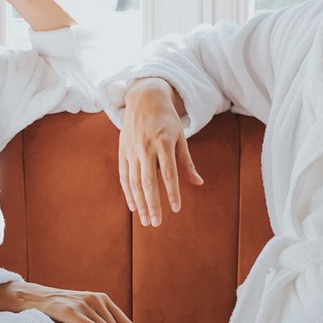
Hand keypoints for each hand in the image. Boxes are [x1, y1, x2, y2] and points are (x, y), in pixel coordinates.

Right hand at [119, 78, 203, 227]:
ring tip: (145, 220)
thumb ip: (187, 162)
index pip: (168, 173)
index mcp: (164, 142)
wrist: (144, 98)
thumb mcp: (181, 137)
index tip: (176, 209)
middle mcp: (146, 147)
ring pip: (134, 182)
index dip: (172, 193)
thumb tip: (198, 183)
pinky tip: (133, 207)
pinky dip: (128, 193)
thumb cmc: (167, 119)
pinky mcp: (123, 151)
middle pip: (148, 182)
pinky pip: (124, 176)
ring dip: (139, 203)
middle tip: (156, 223)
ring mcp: (132, 150)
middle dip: (152, 204)